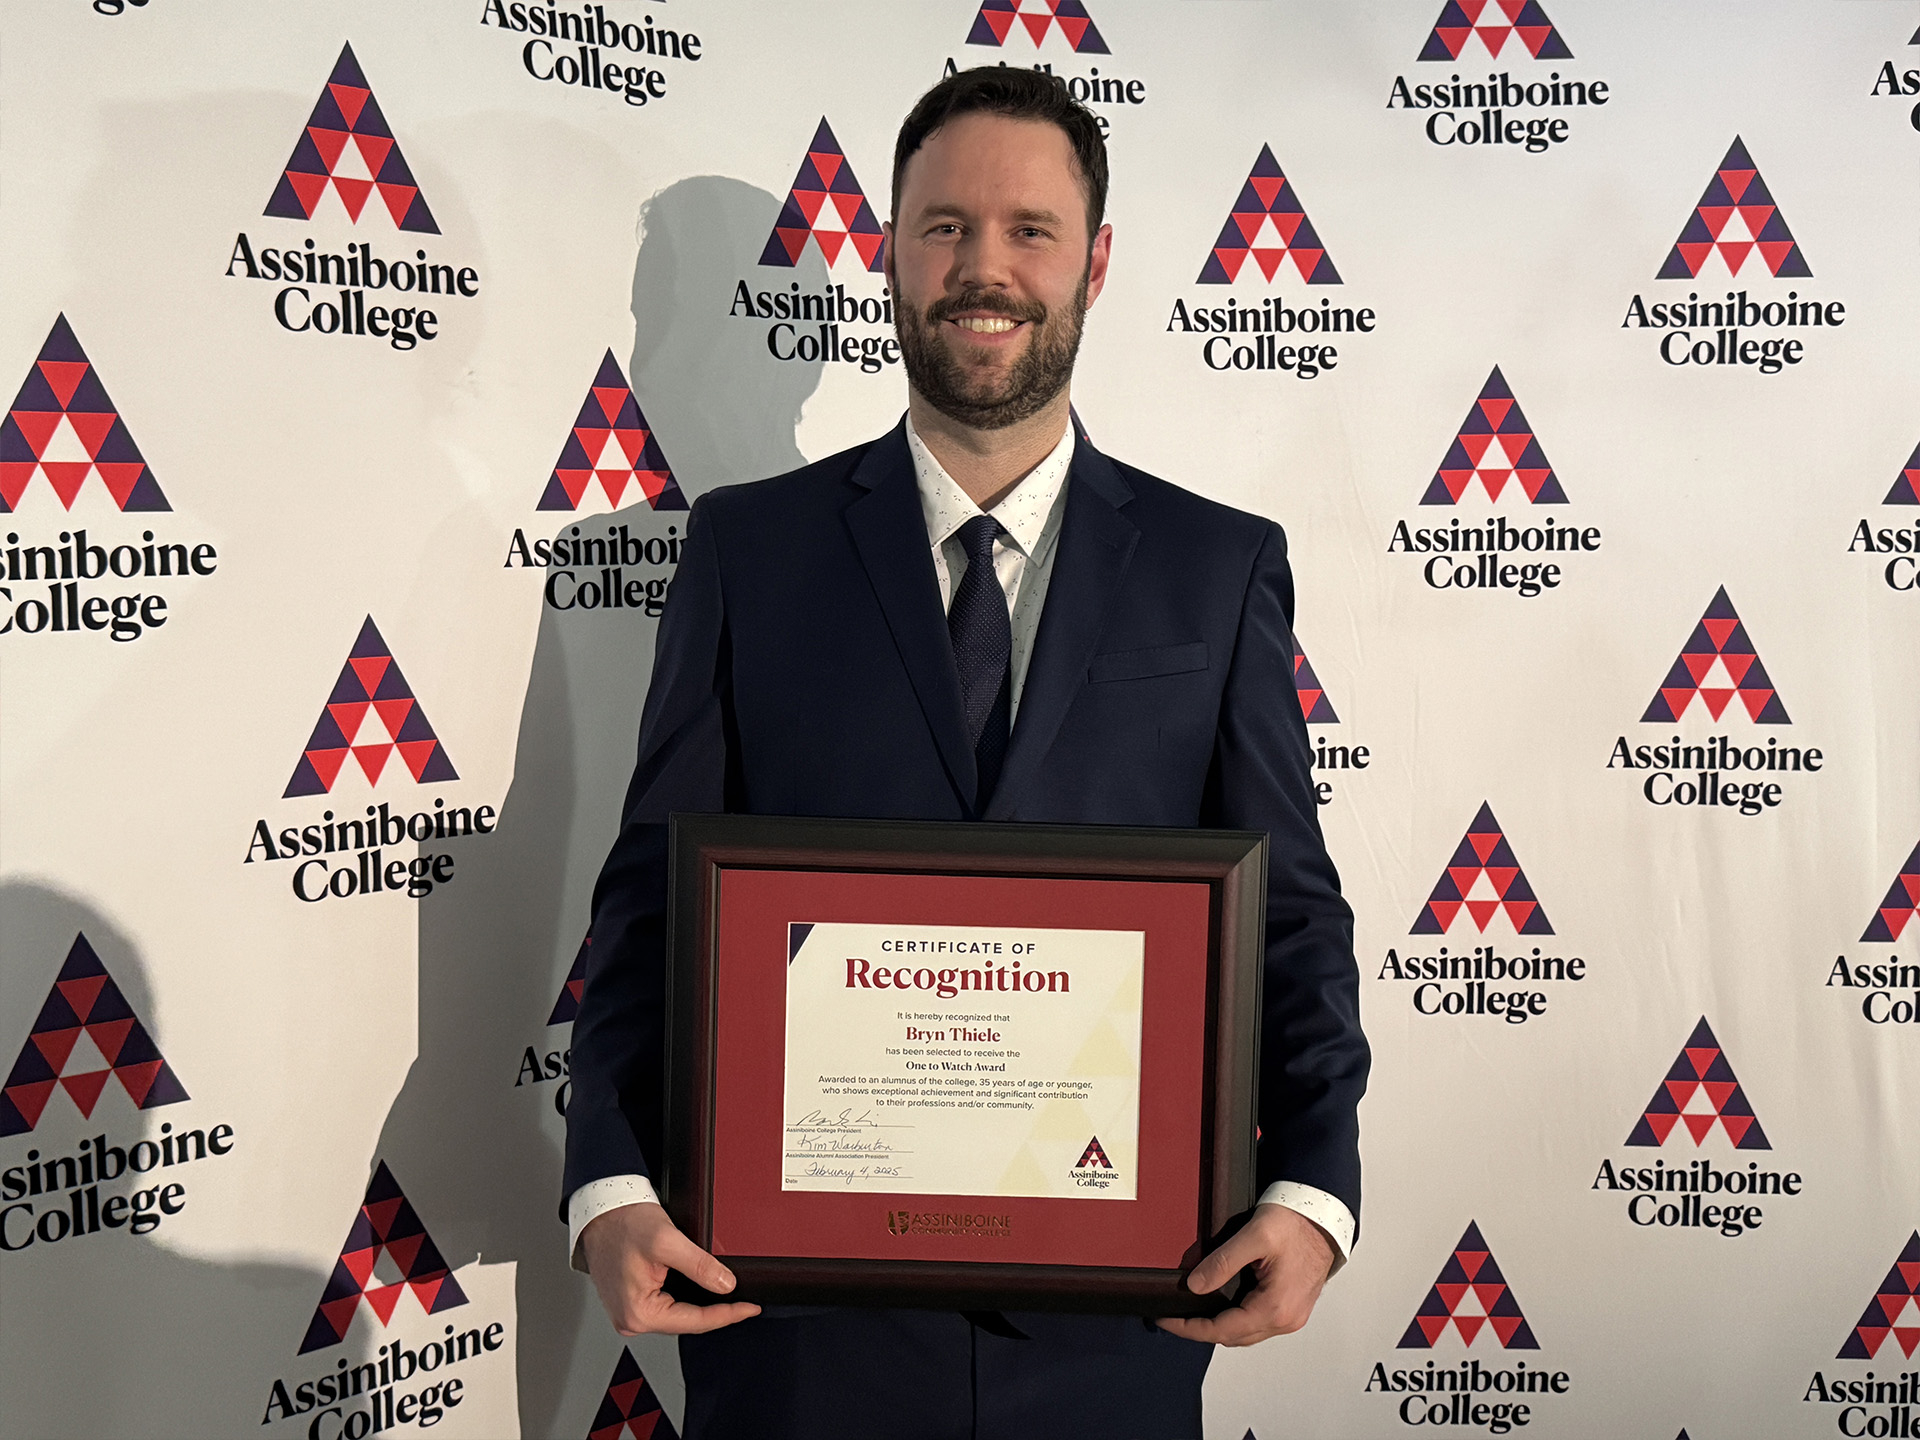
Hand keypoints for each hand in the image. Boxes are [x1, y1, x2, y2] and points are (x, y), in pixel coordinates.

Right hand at [581, 1202, 761, 1335]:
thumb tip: (726, 1285)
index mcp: (638, 1313)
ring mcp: (630, 1310)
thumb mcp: (667, 1241)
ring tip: (729, 1298)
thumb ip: (700, 1266)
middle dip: (717, 1312)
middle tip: (745, 1304)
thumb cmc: (623, 1223)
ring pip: (677, 1314)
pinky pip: (666, 1305)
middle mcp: (631, 1318)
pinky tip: (701, 1291)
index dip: (728, 1314)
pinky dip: (686, 1298)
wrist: (601, 1210)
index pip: (695, 1321)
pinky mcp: (631, 1299)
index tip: (750, 1308)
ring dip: (702, 1306)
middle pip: (686, 1322)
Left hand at [1156, 1202, 1334, 1345]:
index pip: (1222, 1330)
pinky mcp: (1292, 1306)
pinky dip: (1236, 1318)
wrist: (1324, 1215)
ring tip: (1192, 1312)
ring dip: (1219, 1325)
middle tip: (1174, 1316)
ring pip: (1246, 1332)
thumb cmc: (1296, 1223)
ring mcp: (1291, 1315)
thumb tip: (1195, 1286)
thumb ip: (1222, 1262)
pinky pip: (1258, 1322)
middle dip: (1201, 1329)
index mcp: (1275, 1308)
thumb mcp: (1254, 1237)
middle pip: (1233, 1337)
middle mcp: (1286, 1320)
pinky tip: (1221, 1304)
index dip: (1190, 1327)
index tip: (1166, 1319)